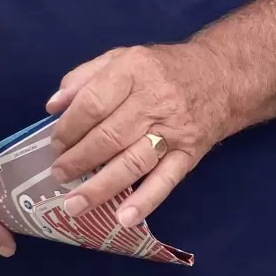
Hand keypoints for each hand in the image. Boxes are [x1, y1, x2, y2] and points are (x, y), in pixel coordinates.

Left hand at [47, 43, 229, 227]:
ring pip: (133, 162)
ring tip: (74, 204)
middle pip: (109, 136)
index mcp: (133, 71)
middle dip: (78, 160)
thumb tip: (53, 106)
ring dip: (100, 187)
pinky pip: (166, 180)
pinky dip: (145, 201)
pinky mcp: (190, 154)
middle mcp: (154, 101)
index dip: (69, 128)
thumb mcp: (122, 57)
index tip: (55, 144)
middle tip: (59, 175)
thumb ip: (84, 77)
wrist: (222, 76)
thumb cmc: (162, 68)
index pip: (93, 103)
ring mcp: (174, 130)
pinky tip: (123, 218)